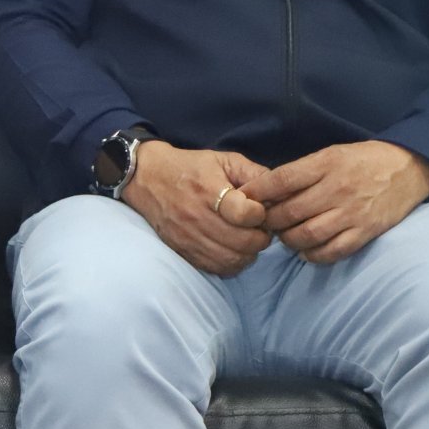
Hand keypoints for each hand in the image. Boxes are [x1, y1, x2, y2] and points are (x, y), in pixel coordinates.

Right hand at [121, 141, 271, 276]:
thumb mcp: (224, 160)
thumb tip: (281, 193)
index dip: (260, 214)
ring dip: (248, 252)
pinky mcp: (184, 251)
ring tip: (246, 239)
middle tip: (257, 227)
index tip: (257, 209)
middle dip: (260, 236)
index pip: (247, 214)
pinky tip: (232, 249)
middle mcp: (198, 217)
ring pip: (234, 259)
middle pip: (245, 242)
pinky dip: (231, 263)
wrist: (147, 177)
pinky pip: (217, 268)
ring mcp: (189, 238)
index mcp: (209, 191)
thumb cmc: (190, 167)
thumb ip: (254, 174)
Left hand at [242, 141, 428, 264]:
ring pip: (307, 234)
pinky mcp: (365, 232)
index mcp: (325, 164)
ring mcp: (351, 213)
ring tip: (284, 236)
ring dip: (288, 240)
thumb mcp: (330, 154)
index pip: (281, 180)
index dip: (257, 192)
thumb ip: (301, 171)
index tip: (243, 200)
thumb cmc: (363, 160)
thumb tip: (266, 189)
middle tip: (262, 223)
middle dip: (269, 220)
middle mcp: (336, 189)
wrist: (409, 168)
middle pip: (289, 212)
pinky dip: (313, 255)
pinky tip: (306, 250)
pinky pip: (332, 251)